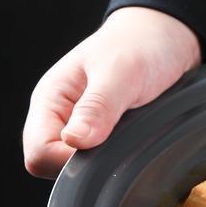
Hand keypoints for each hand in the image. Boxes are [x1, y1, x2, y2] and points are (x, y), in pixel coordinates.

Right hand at [22, 6, 201, 177]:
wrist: (166, 37)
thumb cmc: (140, 44)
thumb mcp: (121, 71)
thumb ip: (98, 106)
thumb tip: (75, 140)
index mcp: (51, 100)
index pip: (39, 153)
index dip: (67, 161)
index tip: (104, 149)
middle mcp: (61, 118)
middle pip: (55, 167)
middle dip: (88, 165)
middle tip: (123, 141)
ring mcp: (82, 129)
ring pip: (80, 169)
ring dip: (106, 163)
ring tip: (132, 136)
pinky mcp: (104, 137)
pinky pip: (103, 164)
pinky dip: (119, 160)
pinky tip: (136, 143)